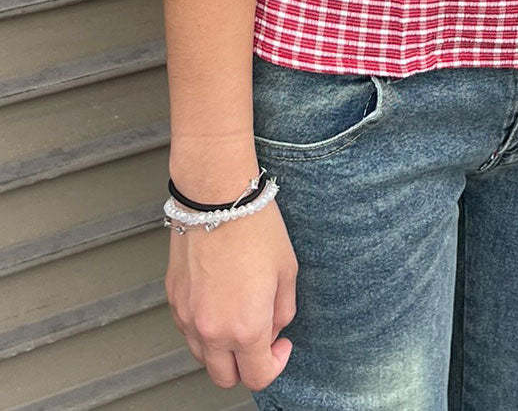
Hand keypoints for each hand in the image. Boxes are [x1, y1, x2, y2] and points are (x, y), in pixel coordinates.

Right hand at [166, 193, 298, 391]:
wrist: (216, 196)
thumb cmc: (254, 226)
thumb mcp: (287, 270)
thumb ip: (283, 311)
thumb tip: (274, 329)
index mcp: (245, 328)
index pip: (258, 376)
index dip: (276, 364)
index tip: (281, 345)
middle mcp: (212, 330)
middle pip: (225, 377)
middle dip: (246, 365)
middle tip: (261, 338)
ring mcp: (187, 316)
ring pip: (203, 356)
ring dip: (222, 348)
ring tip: (239, 314)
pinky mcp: (173, 298)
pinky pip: (188, 328)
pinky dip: (204, 327)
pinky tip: (219, 299)